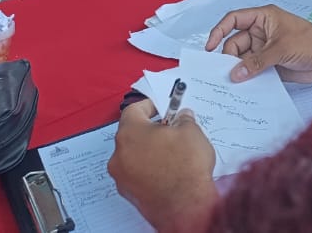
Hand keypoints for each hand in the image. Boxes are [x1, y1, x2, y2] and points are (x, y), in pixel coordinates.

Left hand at [109, 101, 217, 232]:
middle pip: (132, 133)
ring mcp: (122, 177)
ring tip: (173, 152)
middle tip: (171, 129)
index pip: (133, 110)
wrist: (185, 206)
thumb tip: (182, 117)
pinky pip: (137, 173)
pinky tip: (169, 170)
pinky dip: (149, 169)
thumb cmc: (185, 169)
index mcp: (130, 133)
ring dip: (150, 150)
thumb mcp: (192, 131)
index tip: (162, 106)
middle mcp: (119, 155)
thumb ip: (184, 119)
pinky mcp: (129, 194)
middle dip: (151, 129)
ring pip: (133, 155)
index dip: (150, 105)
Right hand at [206, 4, 311, 82]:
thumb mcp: (281, 49)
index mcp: (263, 18)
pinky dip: (247, 78)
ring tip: (231, 84)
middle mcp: (261, 32)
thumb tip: (234, 74)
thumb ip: (257, 62)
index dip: (219, 31)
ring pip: (242, 59)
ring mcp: (265, 49)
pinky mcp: (270, 64)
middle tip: (224, 74)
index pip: (234, 19)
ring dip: (238, 70)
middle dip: (229, 57)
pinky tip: (243, 89)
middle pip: (234, 43)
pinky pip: (252, 71)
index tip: (210, 47)